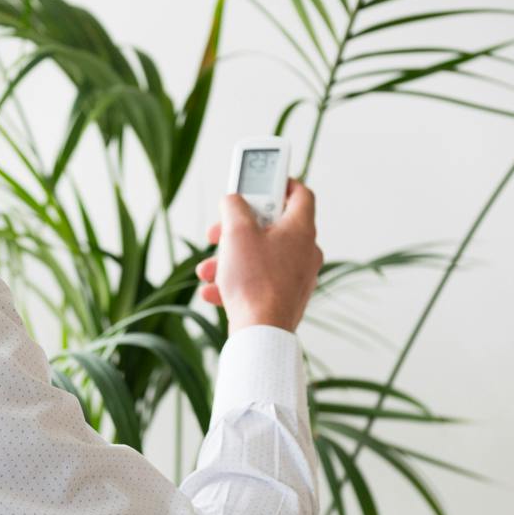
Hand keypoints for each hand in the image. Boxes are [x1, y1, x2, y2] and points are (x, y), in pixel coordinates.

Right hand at [194, 178, 323, 334]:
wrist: (261, 333)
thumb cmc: (254, 282)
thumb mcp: (236, 232)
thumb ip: (233, 206)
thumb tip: (232, 201)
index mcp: (301, 230)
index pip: (300, 193)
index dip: (280, 182)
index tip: (259, 181)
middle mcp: (305, 252)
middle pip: (272, 226)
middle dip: (238, 228)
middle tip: (220, 230)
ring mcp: (297, 277)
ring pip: (260, 256)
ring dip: (230, 258)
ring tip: (208, 269)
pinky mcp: (285, 298)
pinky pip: (259, 280)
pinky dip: (237, 280)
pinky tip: (214, 290)